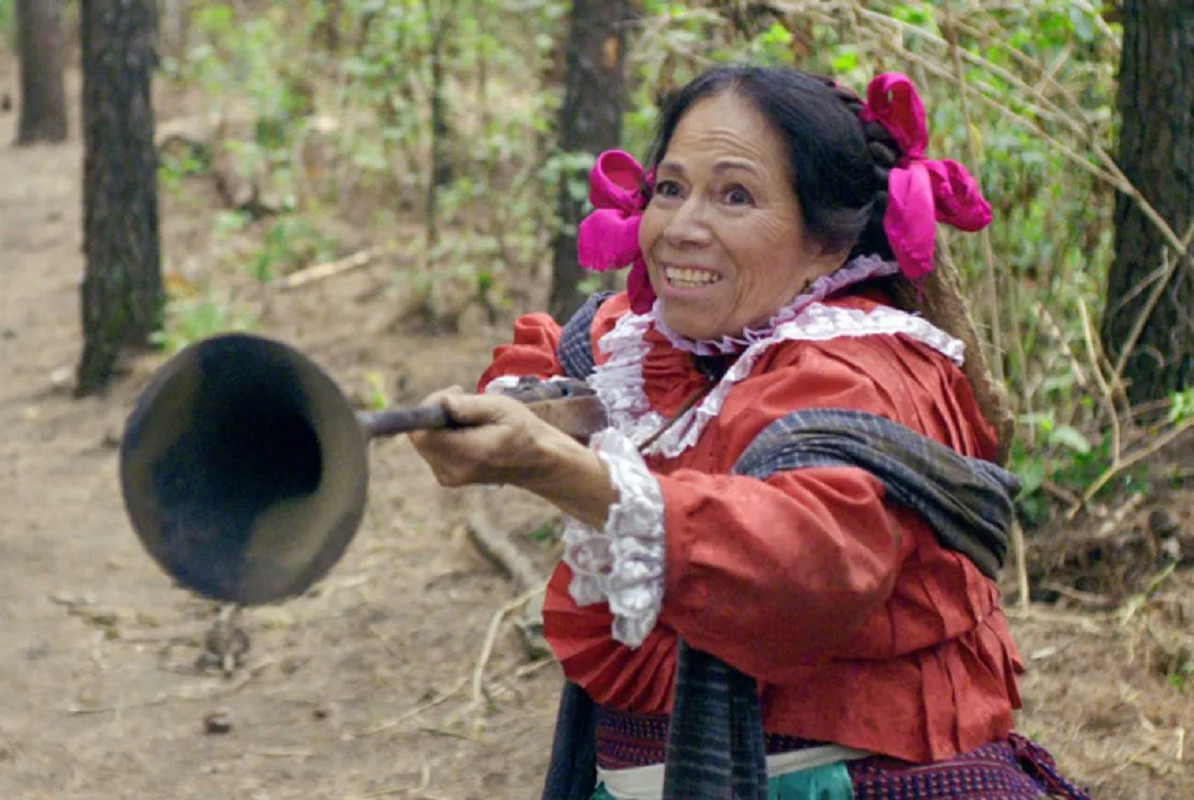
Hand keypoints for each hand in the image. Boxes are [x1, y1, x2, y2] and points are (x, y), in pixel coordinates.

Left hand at [406, 386, 618, 527]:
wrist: (537, 462)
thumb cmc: (524, 431)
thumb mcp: (503, 409)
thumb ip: (470, 406)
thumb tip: (443, 403)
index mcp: (467, 454)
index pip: (422, 433)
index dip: (428, 407)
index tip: (453, 394)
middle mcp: (453, 470)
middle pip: (420, 437)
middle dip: (434, 413)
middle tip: (462, 398)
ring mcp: (449, 477)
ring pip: (425, 442)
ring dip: (440, 423)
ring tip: (470, 416)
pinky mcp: (448, 477)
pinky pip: (433, 449)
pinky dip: (443, 435)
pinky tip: (467, 430)